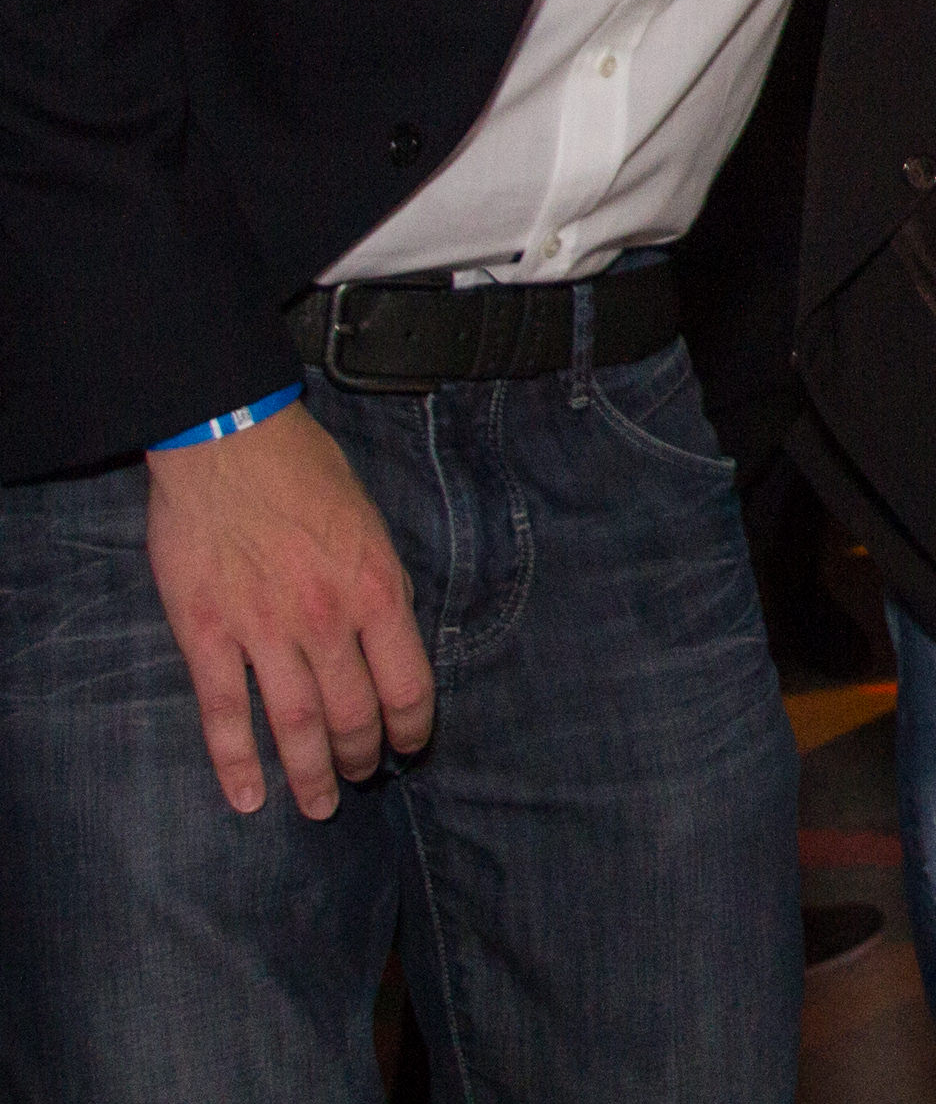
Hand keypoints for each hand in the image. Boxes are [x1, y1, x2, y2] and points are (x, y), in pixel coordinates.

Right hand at [142, 408, 437, 819]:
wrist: (231, 444)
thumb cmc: (309, 475)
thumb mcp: (372, 527)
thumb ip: (382, 588)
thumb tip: (391, 636)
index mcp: (376, 592)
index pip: (408, 685)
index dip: (412, 728)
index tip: (411, 746)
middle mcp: (325, 621)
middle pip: (352, 714)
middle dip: (362, 756)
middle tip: (362, 778)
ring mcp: (263, 632)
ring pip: (294, 726)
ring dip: (310, 775)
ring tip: (320, 806)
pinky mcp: (206, 635)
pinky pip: (223, 713)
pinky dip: (235, 762)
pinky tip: (247, 797)